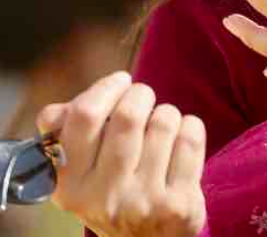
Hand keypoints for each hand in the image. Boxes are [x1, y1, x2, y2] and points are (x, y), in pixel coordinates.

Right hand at [36, 71, 205, 236]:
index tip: (119, 82)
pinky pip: (191, 137)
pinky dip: (190, 127)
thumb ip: (66, 135)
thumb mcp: (81, 172)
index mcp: (72, 185)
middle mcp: (105, 197)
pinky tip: (180, 144)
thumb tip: (56, 112)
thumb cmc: (115, 190)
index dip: (106, 87)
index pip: (84, 116)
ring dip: (166, 114)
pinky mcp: (179, 204)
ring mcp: (144, 202)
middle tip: (143, 101)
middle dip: (141, 94)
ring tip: (160, 129)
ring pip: (164, 120)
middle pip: (129, 114)